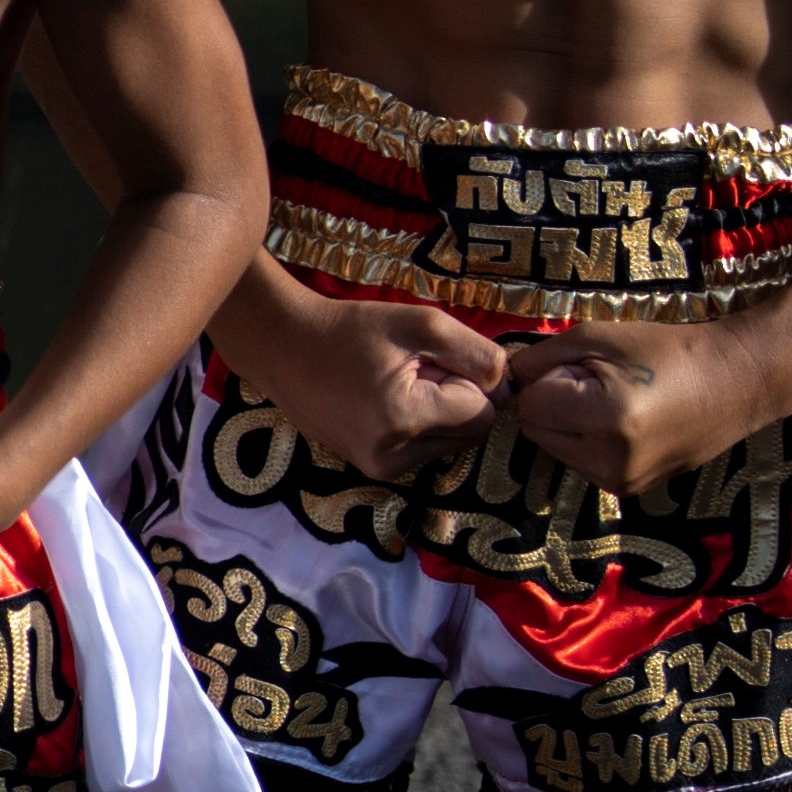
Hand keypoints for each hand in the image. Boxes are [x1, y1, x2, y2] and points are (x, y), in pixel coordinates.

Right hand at [232, 284, 511, 484]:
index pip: (483, 412)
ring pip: (448, 444)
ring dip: (437, 414)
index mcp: (405, 419)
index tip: (431, 359)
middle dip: (455, 399)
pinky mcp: (369, 468)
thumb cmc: (351, 328)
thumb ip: (478, 353)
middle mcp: (393, 456)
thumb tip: (508, 387)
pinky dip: (417, 426)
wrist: (282, 346)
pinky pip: (422, 450)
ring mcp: (378, 468)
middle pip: (469, 433)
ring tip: (395, 384)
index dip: (468, 379)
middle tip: (412, 370)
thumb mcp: (423, 324)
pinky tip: (382, 401)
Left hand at [499, 317, 791, 497]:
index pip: (529, 404)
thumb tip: (506, 379)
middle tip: (600, 383)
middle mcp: (609, 459)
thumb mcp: (599, 336)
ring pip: (554, 449)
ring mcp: (620, 481)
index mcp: (604, 417)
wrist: (738, 381)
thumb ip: (541, 357)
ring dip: (568, 425)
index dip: (546, 378)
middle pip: (535, 430)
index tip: (582, 366)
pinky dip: (587, 442)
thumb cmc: (668, 350)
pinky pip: (579, 463)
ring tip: (616, 402)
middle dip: (553, 403)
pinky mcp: (628, 490)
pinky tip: (626, 424)